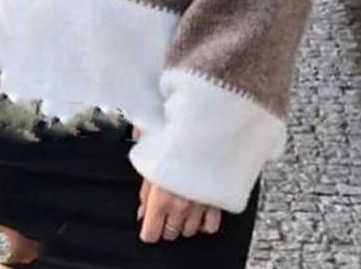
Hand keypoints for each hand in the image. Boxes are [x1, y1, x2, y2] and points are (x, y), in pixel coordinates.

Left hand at [131, 126, 222, 240]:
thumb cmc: (175, 136)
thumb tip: (142, 207)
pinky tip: (200, 211)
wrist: (207, 127)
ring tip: (180, 208)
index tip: (147, 224)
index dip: (147, 230)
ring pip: (190, 230)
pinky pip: (211, 225)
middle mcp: (180, 206)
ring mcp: (201, 205)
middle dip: (165, 224)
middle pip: (171, 233)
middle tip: (163, 211)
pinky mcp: (218, 201)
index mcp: (160, 196)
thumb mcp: (149, 154)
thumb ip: (145, 187)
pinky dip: (205, 221)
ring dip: (184, 222)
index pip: (151, 233)